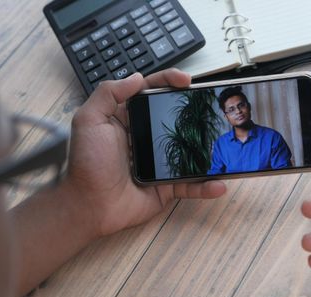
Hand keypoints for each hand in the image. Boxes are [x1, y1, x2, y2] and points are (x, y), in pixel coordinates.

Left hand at [63, 69, 225, 236]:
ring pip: (188, 150)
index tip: (185, 80)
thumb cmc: (86, 164)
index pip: (151, 93)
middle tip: (211, 105)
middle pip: (174, 117)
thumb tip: (136, 77)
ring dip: (207, 147)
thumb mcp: (89, 121)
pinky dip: (205, 186)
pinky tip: (219, 183)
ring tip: (224, 140)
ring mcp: (158, 161)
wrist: (89, 205)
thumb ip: (108, 94)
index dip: (169, 82)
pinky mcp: (165, 186)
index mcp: (127, 119)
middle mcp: (145, 137)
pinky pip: (189, 184)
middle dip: (194, 110)